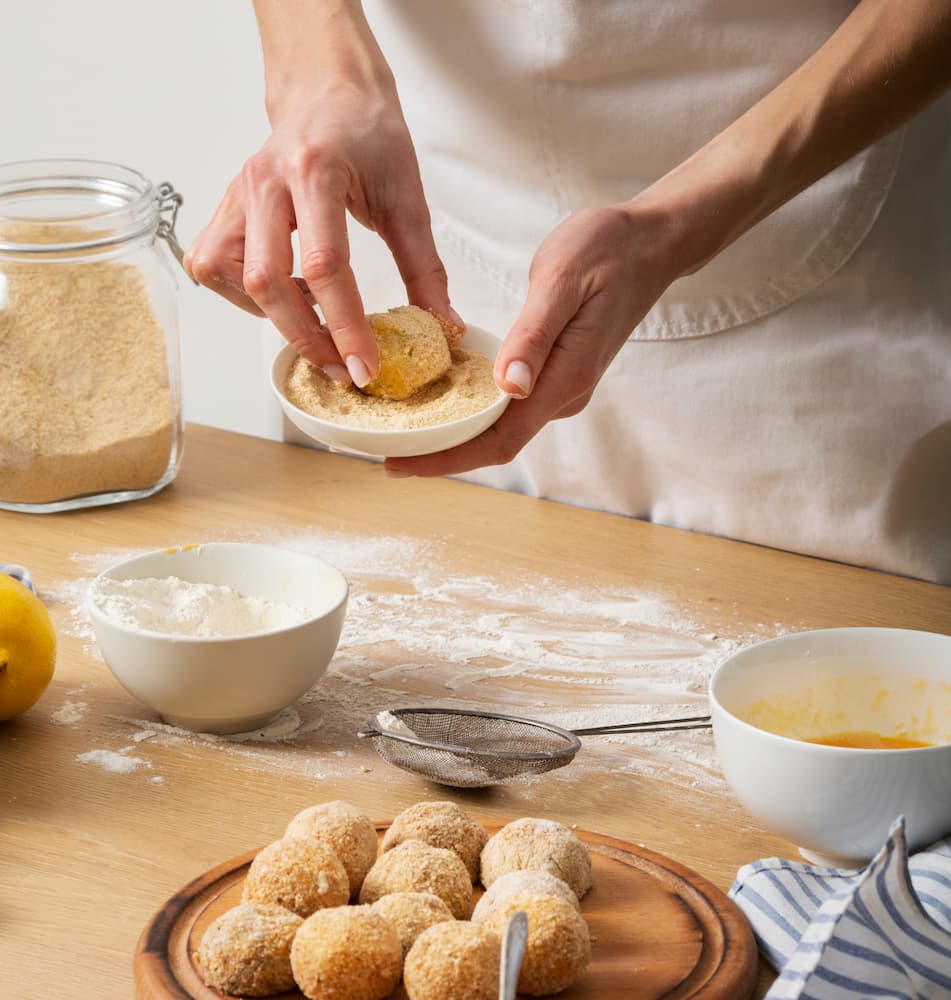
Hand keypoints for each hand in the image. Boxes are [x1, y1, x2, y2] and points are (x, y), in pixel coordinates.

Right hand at [184, 77, 452, 385]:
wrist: (328, 86)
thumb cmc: (368, 132)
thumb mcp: (407, 196)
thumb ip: (424, 267)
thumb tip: (443, 325)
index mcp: (315, 170)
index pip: (325, 266)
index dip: (345, 326)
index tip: (366, 367)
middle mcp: (265, 181)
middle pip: (268, 281)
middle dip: (308, 338)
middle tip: (344, 369)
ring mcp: (238, 193)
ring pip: (229, 275)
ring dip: (271, 315)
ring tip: (315, 326)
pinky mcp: (226, 206)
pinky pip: (214, 264)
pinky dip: (246, 295)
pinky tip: (283, 296)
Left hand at [383, 203, 677, 476]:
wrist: (650, 243)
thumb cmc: (607, 251)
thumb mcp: (562, 281)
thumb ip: (534, 335)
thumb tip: (510, 386)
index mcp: (564, 378)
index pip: (500, 440)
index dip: (447, 459)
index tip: (399, 465)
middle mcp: (564, 394)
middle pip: (494, 443)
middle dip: (441, 454)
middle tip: (385, 453)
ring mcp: (562, 387)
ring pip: (501, 427)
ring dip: (454, 434)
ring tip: (402, 430)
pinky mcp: (556, 374)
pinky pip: (510, 406)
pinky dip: (471, 410)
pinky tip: (440, 400)